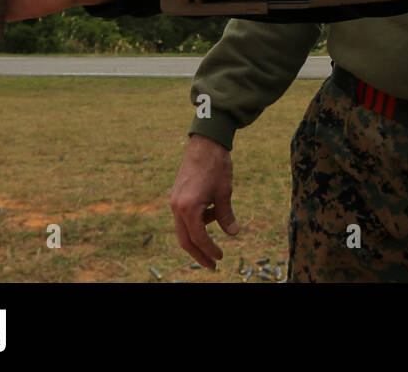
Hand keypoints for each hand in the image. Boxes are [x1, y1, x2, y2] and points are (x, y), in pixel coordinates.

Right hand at [170, 134, 239, 268]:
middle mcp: (177, 207)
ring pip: (184, 229)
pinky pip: (185, 216)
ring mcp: (174, 201)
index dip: (210, 250)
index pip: (199, 238)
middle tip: (213, 265)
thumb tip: (233, 233)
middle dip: (199, 254)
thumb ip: (226, 215)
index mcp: (188, 208)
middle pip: (185, 239)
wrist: (205, 142)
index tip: (220, 258)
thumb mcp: (225, 192)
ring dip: (201, 233)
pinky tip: (212, 209)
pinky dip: (198, 220)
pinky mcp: (176, 196)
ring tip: (219, 218)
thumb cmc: (217, 165)